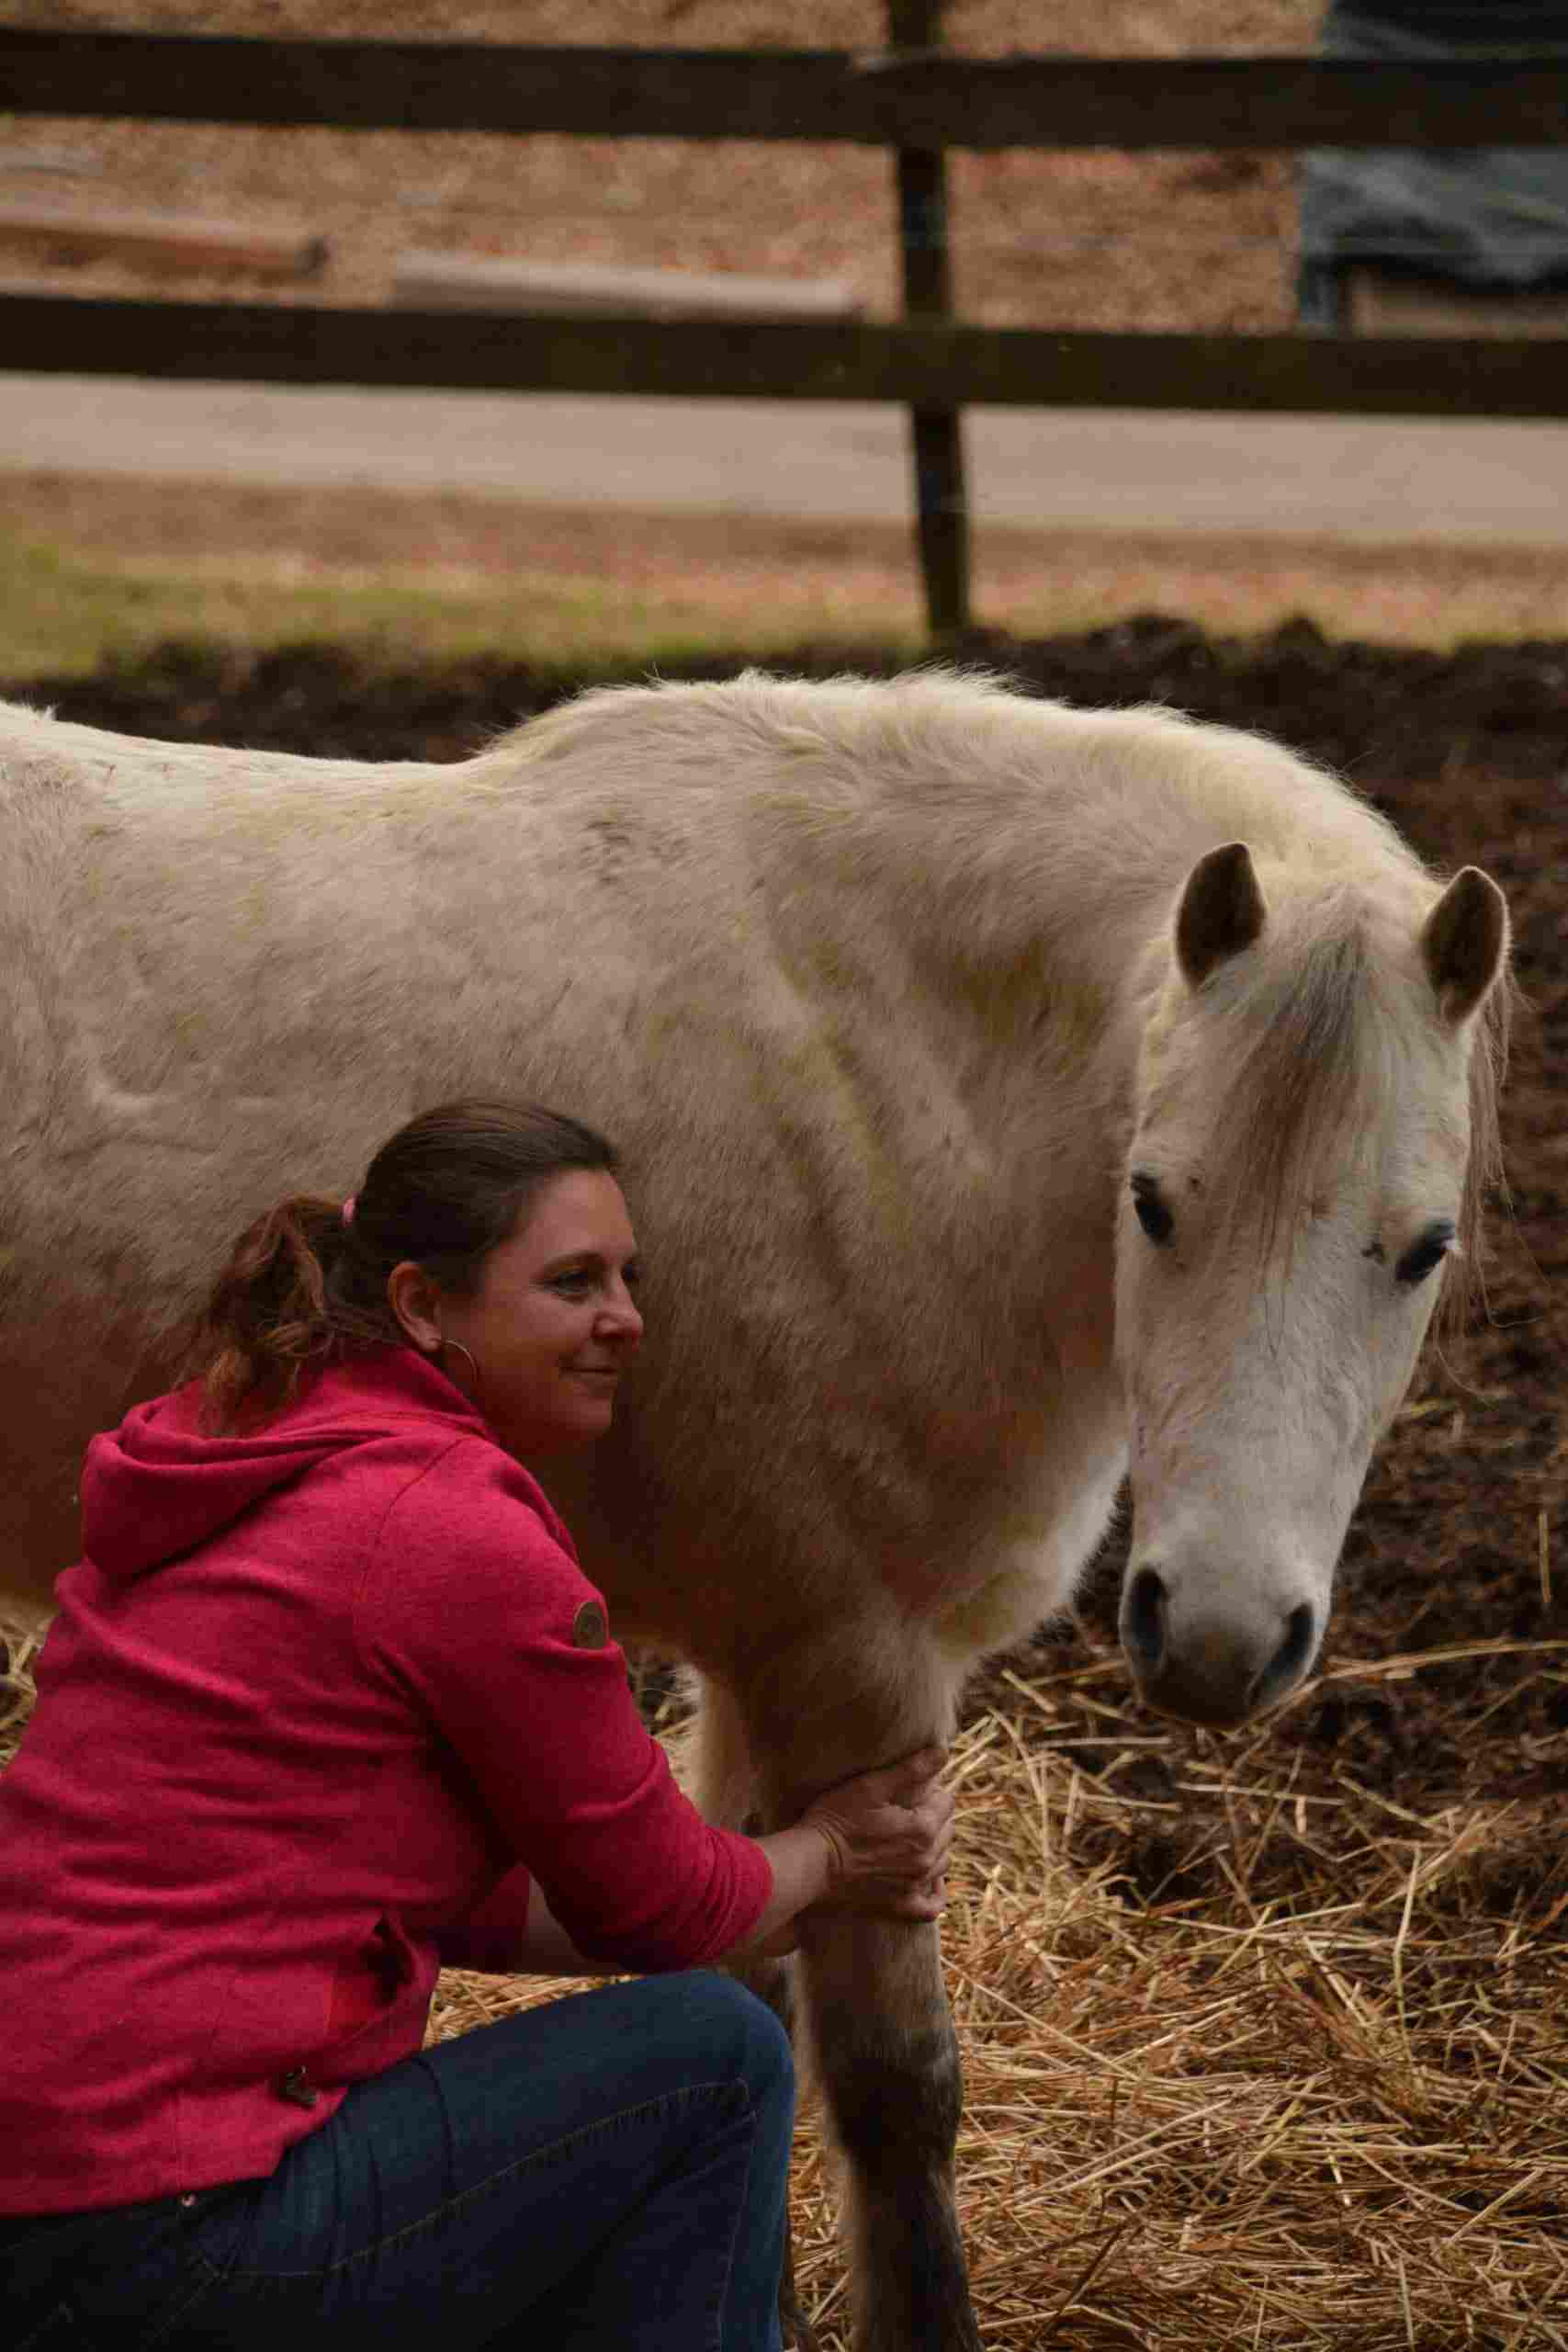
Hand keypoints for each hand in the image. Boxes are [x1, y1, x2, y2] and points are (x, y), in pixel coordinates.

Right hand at [799, 1746, 953, 1922]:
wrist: (812, 1863)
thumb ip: (911, 1770)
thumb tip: (942, 1752)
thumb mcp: (870, 1786)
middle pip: (947, 1831)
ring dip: (935, 1847)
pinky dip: (935, 1893)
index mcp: (923, 1829)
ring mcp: (914, 1886)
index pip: (946, 1802)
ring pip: (943, 1862)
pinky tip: (930, 1881)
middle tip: (908, 1808)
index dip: (931, 1790)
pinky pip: (931, 1907)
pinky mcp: (899, 1906)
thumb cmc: (836, 1819)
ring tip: (913, 1836)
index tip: (911, 1788)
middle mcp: (926, 1861)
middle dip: (934, 1816)